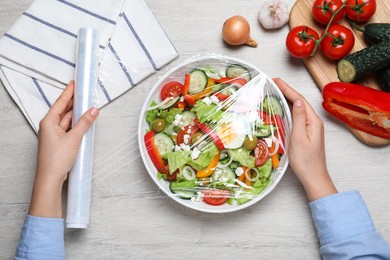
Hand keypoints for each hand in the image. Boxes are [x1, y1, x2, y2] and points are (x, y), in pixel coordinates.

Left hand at [29, 81, 98, 216]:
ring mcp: (54, 135)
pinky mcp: (59, 143)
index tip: (74, 83)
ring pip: (67, 120)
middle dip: (74, 102)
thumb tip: (93, 110)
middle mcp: (49, 126)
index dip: (68, 92)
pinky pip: (69, 128)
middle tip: (84, 93)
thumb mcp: (74, 138)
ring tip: (88, 106)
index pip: (60, 103)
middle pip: (64, 110)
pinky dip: (77, 124)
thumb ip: (85, 123)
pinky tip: (84, 122)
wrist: (50, 178)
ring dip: (77, 114)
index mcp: (48, 122)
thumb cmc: (56, 159)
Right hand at [273, 78, 336, 200]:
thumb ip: (299, 118)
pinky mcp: (306, 134)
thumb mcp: (299, 138)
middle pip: (299, 102)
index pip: (299, 100)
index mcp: (313, 122)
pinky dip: (289, 110)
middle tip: (274, 83)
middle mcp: (313, 122)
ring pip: (298, 109)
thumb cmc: (305, 161)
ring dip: (287, 99)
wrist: (313, 177)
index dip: (288, 89)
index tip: (276, 80)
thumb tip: (298, 101)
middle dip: (287, 91)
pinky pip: (297, 117)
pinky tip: (282, 109)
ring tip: (276, 91)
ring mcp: (310, 128)